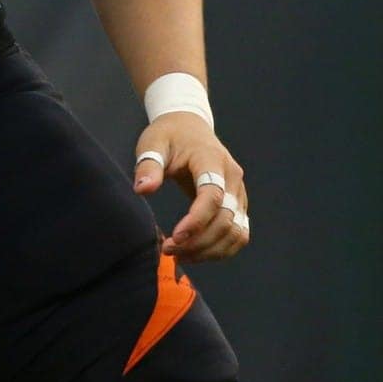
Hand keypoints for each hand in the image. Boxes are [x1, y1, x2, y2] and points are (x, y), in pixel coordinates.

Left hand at [132, 112, 249, 262]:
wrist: (189, 126)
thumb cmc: (169, 135)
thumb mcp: (152, 143)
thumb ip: (148, 166)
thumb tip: (143, 190)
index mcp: (212, 159)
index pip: (212, 196)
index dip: (196, 221)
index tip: (174, 238)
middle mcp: (232, 176)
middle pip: (226, 219)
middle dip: (198, 242)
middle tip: (168, 250)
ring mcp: (239, 191)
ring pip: (236, 231)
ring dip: (211, 250)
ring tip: (181, 255)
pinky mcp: (238, 203)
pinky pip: (238, 232)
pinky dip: (221, 248)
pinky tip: (196, 252)